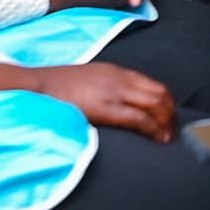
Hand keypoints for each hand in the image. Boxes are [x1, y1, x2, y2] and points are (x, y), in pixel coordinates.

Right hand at [33, 61, 176, 141]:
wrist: (35, 84)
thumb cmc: (55, 87)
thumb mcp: (86, 80)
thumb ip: (104, 88)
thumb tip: (115, 104)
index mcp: (115, 71)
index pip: (151, 84)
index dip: (166, 101)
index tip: (168, 116)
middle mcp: (120, 78)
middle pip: (160, 92)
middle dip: (172, 112)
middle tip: (174, 129)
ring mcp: (114, 92)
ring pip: (156, 104)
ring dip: (167, 122)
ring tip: (169, 137)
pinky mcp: (107, 108)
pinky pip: (140, 118)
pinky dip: (154, 129)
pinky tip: (158, 138)